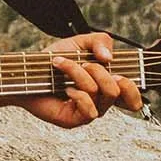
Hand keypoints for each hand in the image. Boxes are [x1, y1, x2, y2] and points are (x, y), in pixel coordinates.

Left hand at [23, 30, 141, 127]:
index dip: (132, 87)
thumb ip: (101, 41)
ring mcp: (88, 111)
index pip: (133, 98)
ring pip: (100, 93)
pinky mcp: (75, 120)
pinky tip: (65, 89)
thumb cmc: (52, 60)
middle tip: (83, 63)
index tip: (117, 72)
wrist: (27, 71)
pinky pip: (90, 111)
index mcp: (106, 86)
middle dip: (99, 71)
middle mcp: (100, 101)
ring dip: (79, 74)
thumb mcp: (80, 43)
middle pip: (118, 91)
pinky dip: (78, 94)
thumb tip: (109, 58)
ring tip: (63, 66)